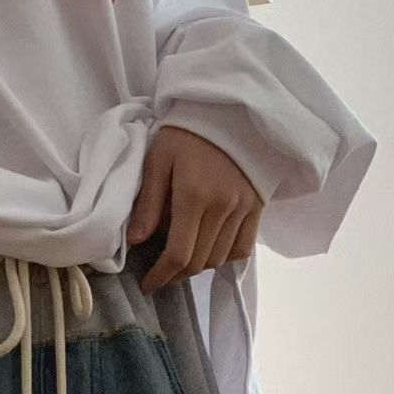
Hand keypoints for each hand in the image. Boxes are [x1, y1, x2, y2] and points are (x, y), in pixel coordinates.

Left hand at [127, 125, 264, 293]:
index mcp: (195, 195)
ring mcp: (243, 208)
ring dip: (198, 267)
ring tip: (182, 261)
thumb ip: (149, 202)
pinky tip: (210, 251)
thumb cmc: (187, 130)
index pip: (178, 254)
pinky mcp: (257, 206)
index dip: (162, 276)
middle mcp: (222, 207)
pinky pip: (242, 248)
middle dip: (176, 275)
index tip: (148, 285)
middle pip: (199, 262)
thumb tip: (136, 241)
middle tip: (161, 274)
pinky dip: (225, 258)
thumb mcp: (158, 158)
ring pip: (220, 259)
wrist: (231, 108)